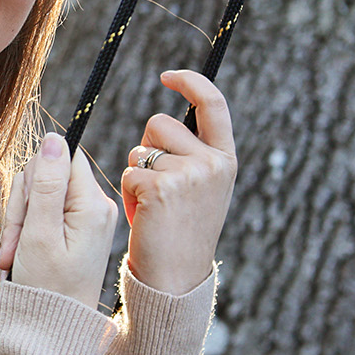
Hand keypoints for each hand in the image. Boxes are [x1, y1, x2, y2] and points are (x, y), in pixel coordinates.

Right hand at [0, 132, 119, 309]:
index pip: (61, 157)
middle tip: (16, 245)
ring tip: (16, 256)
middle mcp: (96, 207)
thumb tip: (54, 138)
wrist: (54, 332)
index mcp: (92, 205)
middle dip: (23, 205)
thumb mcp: (39, 234)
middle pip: (49, 174)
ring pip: (41, 193)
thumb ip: (45, 184)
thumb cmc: (47, 288)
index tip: (25, 214)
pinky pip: (46, 213)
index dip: (34, 178)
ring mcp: (88, 220)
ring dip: (20, 222)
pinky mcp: (77, 232)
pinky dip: (27, 231)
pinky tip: (22, 256)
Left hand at [120, 70, 236, 293]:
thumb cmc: (181, 233)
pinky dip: (129, 192)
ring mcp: (188, 174)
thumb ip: (191, 156)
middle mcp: (211, 163)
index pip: (213, 104)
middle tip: (155, 186)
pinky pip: (129, 172)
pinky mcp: (161, 187)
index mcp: (225, 160)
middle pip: (160, 123)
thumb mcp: (201, 189)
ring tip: (152, 206)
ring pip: (140, 149)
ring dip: (136, 172)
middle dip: (146, 145)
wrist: (177, 277)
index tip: (167, 76)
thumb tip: (160, 124)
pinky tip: (143, 216)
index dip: (190, 82)